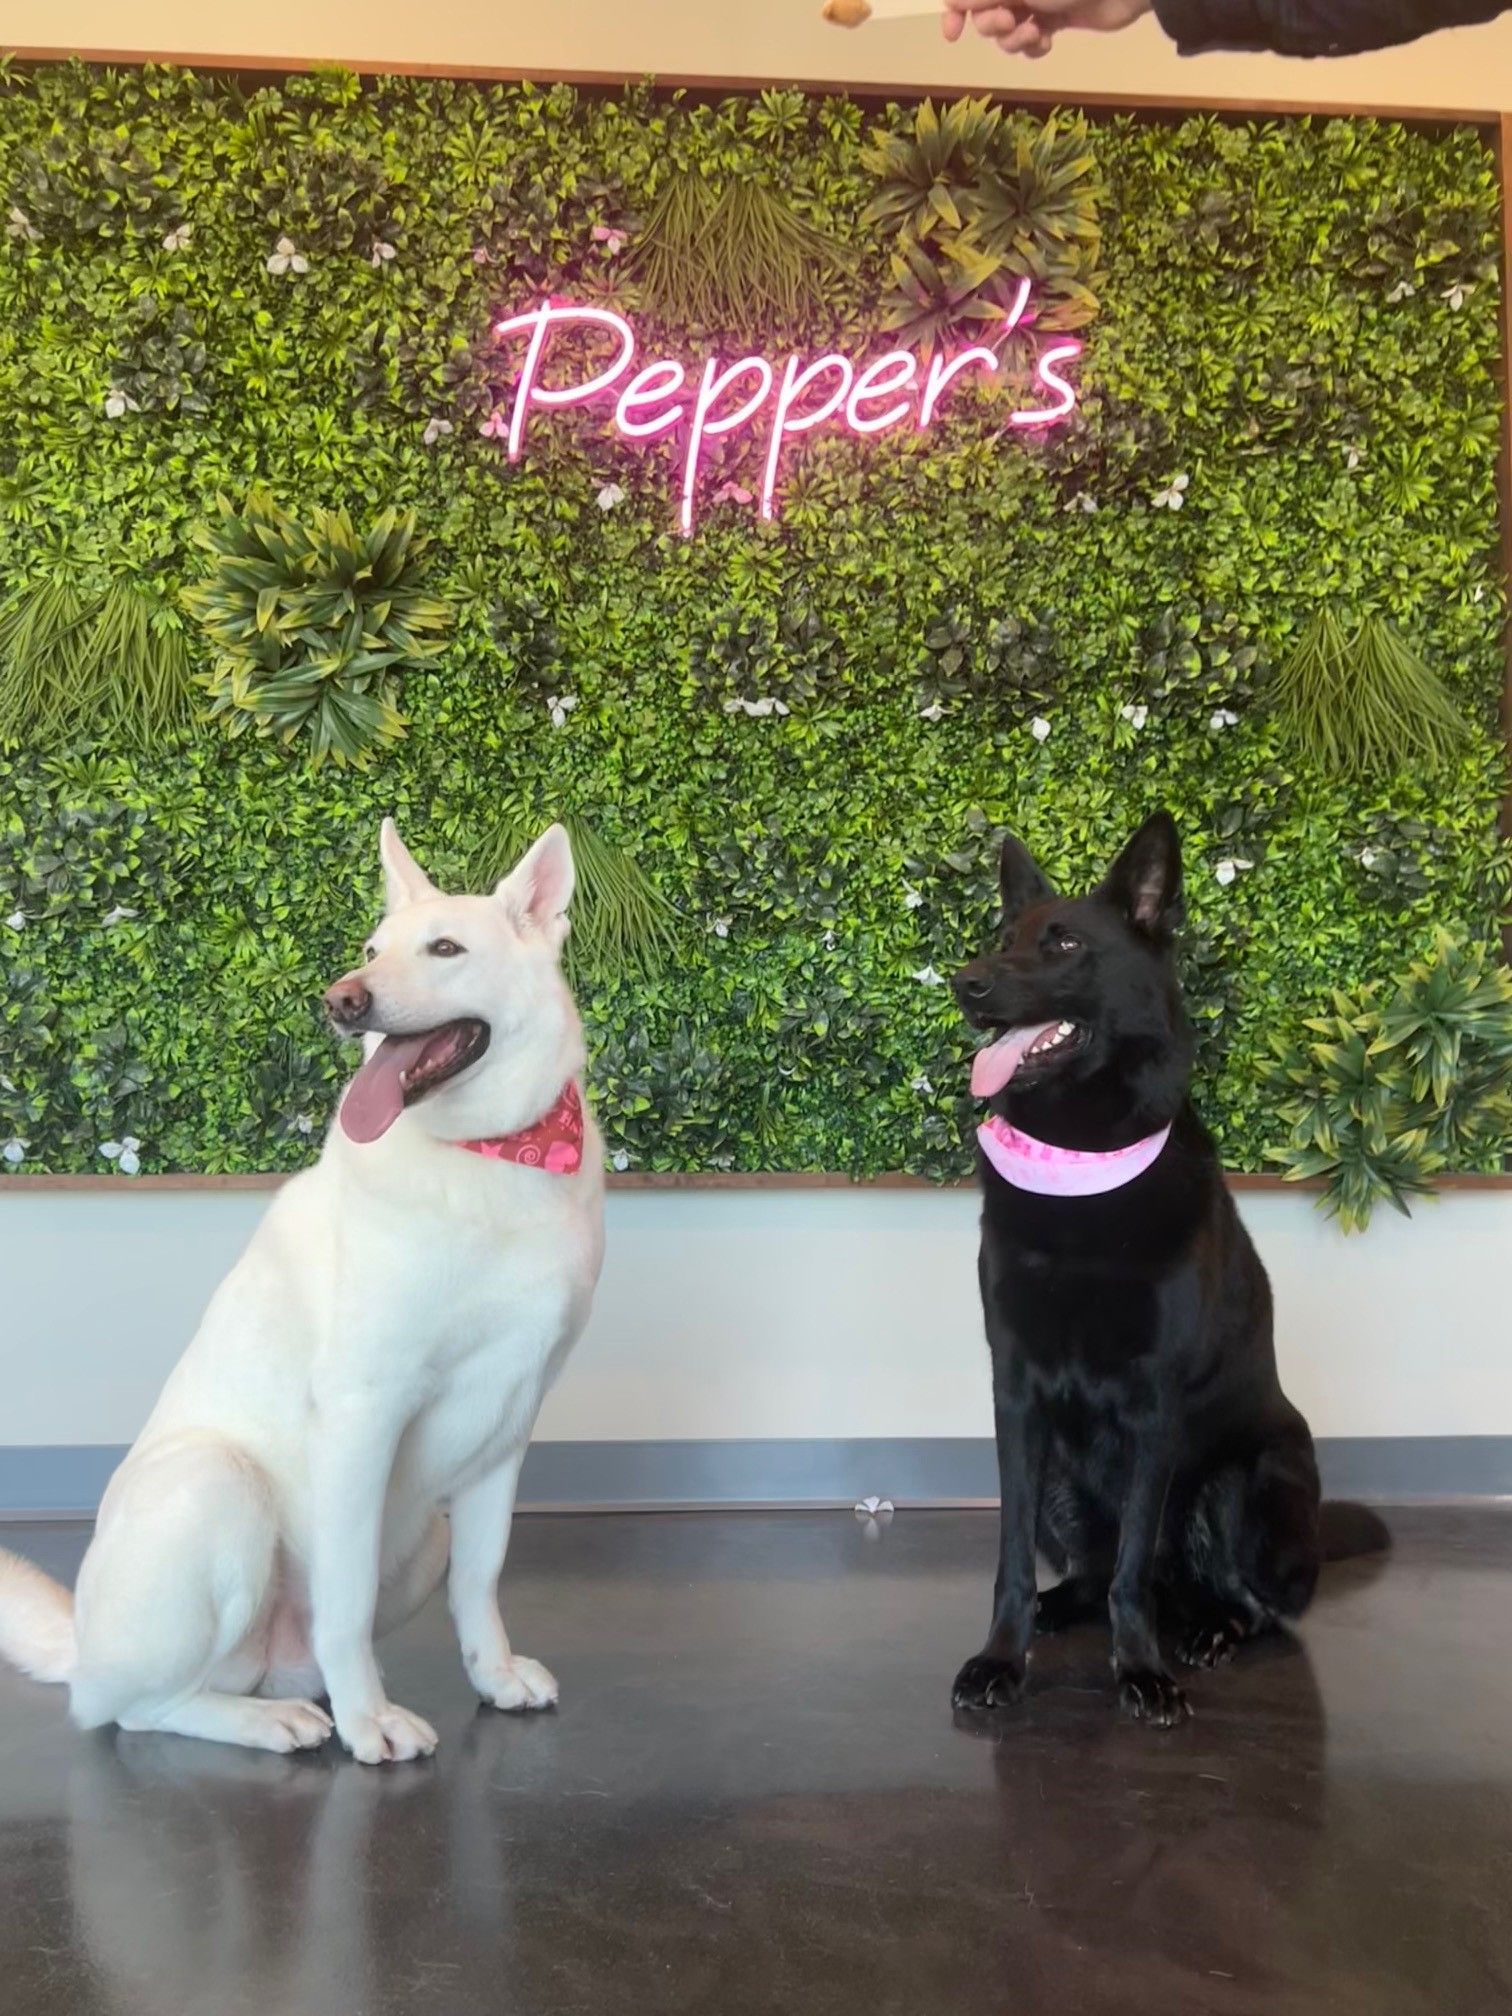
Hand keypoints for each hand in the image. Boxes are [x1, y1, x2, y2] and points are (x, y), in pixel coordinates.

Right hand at [942, 0, 1151, 57]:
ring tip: (1036, 34)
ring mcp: (1037, 1)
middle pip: (984, 14)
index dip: (956, 11)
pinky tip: (1048, 43)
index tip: (953, 34)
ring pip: (1007, 33)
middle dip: (992, 25)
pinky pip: (1031, 43)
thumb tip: (953, 2)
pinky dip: (1035, 48)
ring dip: (1015, 40)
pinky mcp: (1056, 20)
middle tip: (1011, 22)